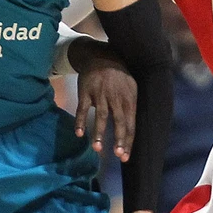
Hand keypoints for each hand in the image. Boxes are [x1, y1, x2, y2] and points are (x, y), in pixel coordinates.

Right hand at [70, 38, 136, 159]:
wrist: (100, 56)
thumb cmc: (118, 76)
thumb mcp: (131, 87)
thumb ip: (131, 107)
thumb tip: (132, 130)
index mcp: (129, 98)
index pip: (131, 124)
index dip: (128, 141)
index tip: (125, 157)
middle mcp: (116, 97)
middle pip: (120, 121)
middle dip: (120, 140)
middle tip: (118, 155)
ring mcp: (101, 94)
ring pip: (102, 117)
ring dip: (99, 134)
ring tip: (98, 149)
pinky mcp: (86, 92)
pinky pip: (83, 109)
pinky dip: (81, 121)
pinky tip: (79, 134)